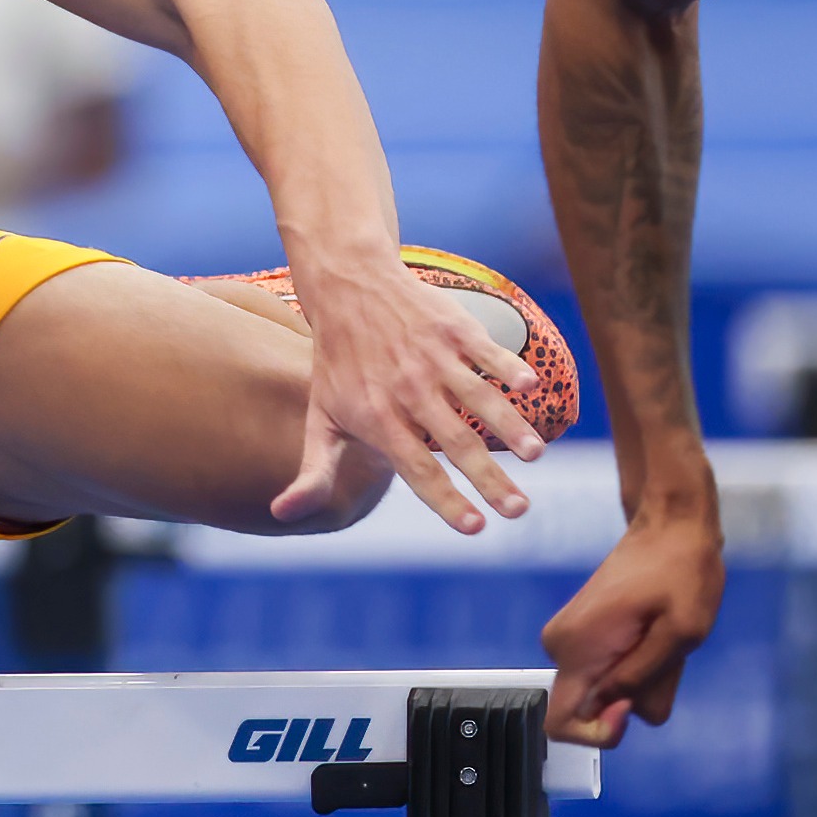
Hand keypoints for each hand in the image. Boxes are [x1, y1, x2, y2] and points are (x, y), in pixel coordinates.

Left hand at [268, 250, 544, 532]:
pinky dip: (506, 366)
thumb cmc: (336, 365)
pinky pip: (485, 351)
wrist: (348, 288)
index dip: (446, 500)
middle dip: (489, 480)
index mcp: (379, 420)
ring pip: (476, 398)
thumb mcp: (319, 419)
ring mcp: (432, 359)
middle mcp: (407, 392)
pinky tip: (528, 386)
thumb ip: (313, 471)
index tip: (476, 528)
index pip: (417, 470)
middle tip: (519, 510)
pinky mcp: (452, 329)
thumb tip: (280, 516)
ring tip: (536, 455)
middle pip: (455, 443)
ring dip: (509, 427)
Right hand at [541, 504, 725, 745]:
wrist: (669, 526)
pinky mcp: (582, 635)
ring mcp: (569, 640)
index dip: (599, 733)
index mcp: (578, 648)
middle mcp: (561, 646)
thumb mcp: (682, 632)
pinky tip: (655, 633)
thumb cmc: (682, 571)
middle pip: (593, 709)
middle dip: (634, 696)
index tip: (632, 704)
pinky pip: (609, 672)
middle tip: (664, 654)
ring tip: (663, 638)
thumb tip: (614, 705)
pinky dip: (636, 664)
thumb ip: (644, 676)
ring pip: (606, 690)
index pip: (560, 724)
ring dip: (641, 677)